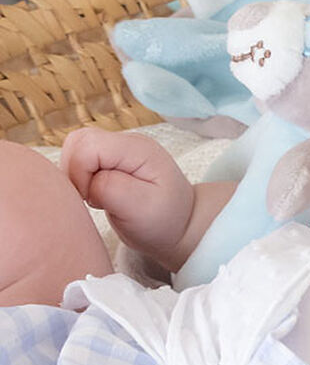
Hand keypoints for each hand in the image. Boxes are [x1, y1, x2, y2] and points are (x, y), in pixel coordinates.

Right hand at [60, 129, 195, 267]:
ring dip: (76, 176)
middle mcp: (128, 142)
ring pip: (75, 149)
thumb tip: (88, 180)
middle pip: (77, 141)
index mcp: (138, 150)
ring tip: (98, 198)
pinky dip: (80, 179)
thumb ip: (111, 189)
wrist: (180, 223)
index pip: (88, 145)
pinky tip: (98, 195)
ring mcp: (118, 149)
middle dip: (74, 173)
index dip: (79, 173)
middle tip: (93, 198)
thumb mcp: (141, 209)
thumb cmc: (164, 219)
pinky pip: (80, 160)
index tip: (93, 199)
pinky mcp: (110, 159)